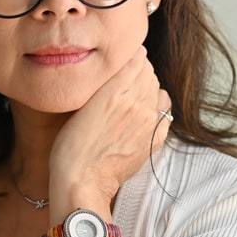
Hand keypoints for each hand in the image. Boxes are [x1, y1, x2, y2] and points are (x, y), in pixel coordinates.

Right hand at [48, 44, 169, 218]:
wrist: (83, 181)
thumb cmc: (71, 145)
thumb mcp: (79, 106)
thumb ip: (102, 84)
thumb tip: (120, 66)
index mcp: (114, 90)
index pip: (136, 57)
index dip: (128, 56)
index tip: (119, 60)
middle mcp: (137, 102)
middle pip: (148, 72)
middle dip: (137, 71)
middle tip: (121, 79)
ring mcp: (149, 120)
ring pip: (157, 88)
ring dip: (147, 88)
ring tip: (131, 97)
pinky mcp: (155, 137)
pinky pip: (165, 109)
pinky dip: (156, 105)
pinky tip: (142, 113)